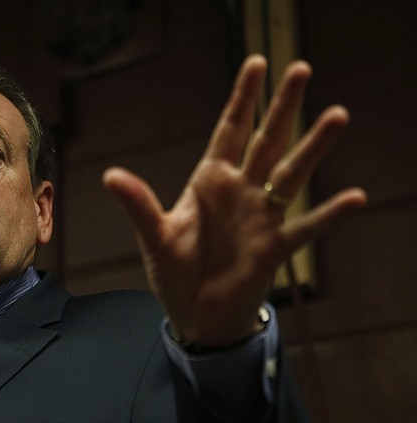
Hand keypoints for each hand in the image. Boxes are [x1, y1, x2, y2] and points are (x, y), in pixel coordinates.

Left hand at [103, 55, 365, 345]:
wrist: (196, 316)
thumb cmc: (175, 273)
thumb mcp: (154, 236)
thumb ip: (138, 205)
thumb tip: (110, 175)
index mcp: (209, 182)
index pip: (230, 131)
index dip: (242, 99)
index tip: (257, 64)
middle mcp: (240, 193)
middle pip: (266, 141)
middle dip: (282, 106)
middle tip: (302, 68)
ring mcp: (260, 218)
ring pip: (291, 174)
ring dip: (313, 147)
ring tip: (336, 115)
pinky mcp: (273, 249)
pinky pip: (305, 228)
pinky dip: (328, 214)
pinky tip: (355, 197)